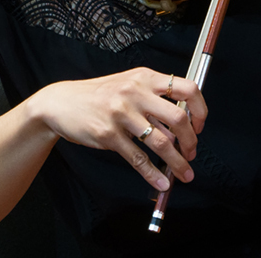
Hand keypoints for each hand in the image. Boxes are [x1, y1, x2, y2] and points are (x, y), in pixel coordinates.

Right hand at [37, 68, 206, 191]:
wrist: (60, 102)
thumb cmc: (99, 95)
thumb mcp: (129, 84)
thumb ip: (154, 98)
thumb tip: (182, 123)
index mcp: (145, 77)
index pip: (187, 88)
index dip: (200, 109)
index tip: (200, 126)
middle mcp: (136, 92)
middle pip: (179, 119)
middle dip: (191, 141)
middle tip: (191, 152)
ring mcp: (122, 114)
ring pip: (161, 143)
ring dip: (177, 162)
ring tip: (183, 172)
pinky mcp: (108, 135)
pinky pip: (138, 159)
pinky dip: (153, 174)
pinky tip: (161, 182)